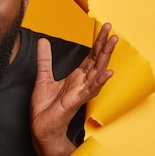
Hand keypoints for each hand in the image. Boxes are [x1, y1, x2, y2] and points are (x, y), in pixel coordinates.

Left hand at [30, 23, 117, 155]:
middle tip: (110, 28)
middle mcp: (82, 83)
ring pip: (97, 71)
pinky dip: (99, 81)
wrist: (41, 127)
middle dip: (104, 44)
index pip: (90, 56)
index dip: (97, 42)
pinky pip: (90, 90)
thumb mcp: (43, 77)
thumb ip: (45, 59)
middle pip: (97, 60)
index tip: (104, 28)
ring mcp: (81, 92)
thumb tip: (43, 41)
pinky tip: (108, 72)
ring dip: (106, 56)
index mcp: (76, 77)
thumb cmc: (45, 107)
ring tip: (113, 41)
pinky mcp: (76, 101)